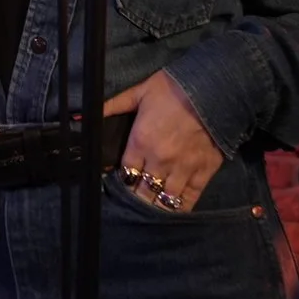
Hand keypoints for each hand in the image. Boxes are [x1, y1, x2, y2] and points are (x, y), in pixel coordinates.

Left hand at [104, 71, 223, 211]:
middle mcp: (160, 160)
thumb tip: (83, 115)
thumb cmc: (175, 87)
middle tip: (134, 199)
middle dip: (136, 197)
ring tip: (150, 210)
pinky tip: (172, 211)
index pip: (125, 174)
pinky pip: (189, 198)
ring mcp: (183, 169)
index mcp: (141, 142)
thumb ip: (113, 106)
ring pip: (164, 200)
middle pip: (142, 192)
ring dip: (155, 205)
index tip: (121, 182)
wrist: (214, 87)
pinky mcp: (203, 172)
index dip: (122, 180)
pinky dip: (179, 207)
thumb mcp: (139, 92)